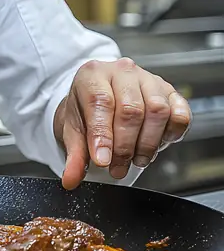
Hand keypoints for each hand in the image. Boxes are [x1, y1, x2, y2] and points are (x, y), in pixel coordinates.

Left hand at [54, 58, 191, 189]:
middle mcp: (122, 71)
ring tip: (135, 159)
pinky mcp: (170, 91)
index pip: (101, 102)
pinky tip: (155, 144)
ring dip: (148, 144)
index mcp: (93, 74)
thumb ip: (73, 156)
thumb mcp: (73, 131)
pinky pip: (180, 114)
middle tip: (118, 168)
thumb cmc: (86, 111)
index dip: (104, 135)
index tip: (103, 161)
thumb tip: (71, 179)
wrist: (100, 99)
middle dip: (125, 146)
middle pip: (132, 109)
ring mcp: (149, 79)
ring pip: (158, 111)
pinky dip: (171, 134)